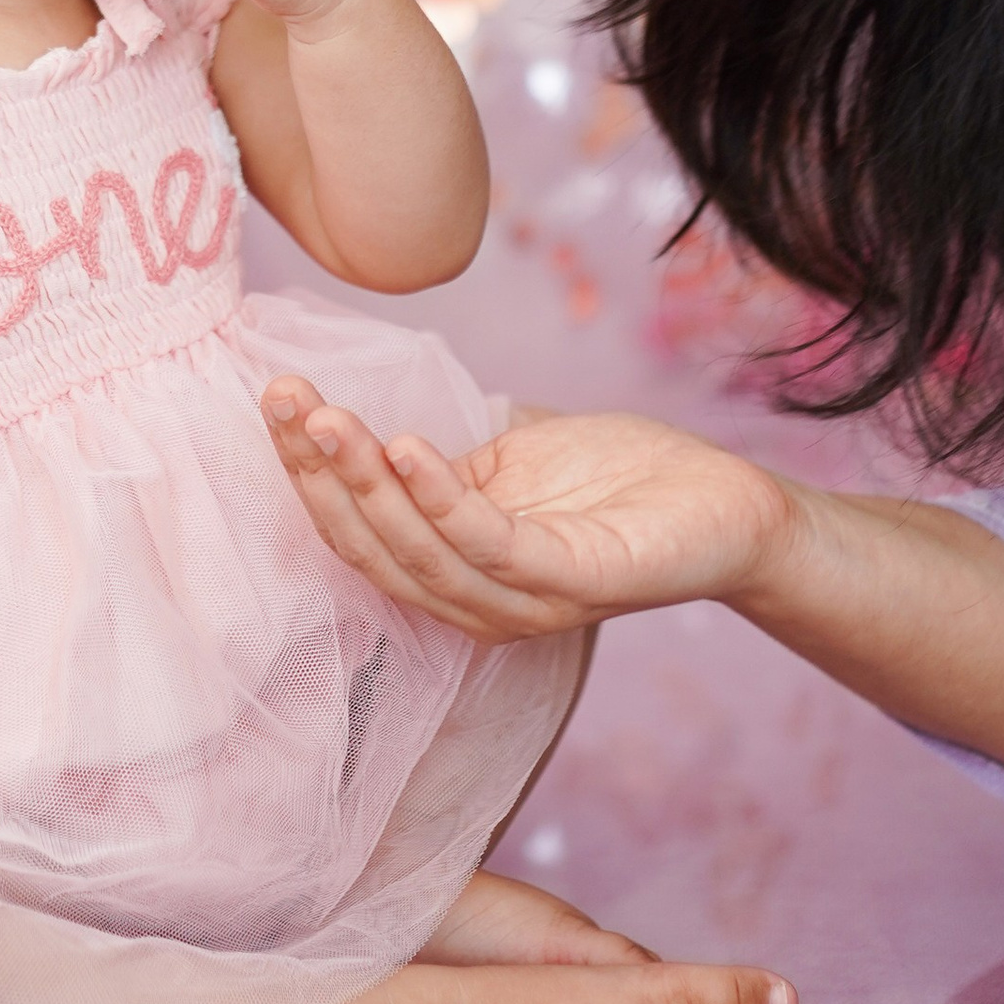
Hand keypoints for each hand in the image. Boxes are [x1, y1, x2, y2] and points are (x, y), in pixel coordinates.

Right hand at [261, 379, 791, 641]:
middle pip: (373, 549)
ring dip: (364, 485)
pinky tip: (403, 448)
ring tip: (328, 420)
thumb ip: (443, 463)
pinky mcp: (573, 585)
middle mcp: (478, 603)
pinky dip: (439, 500)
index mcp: (455, 572)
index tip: (276, 400)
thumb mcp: (511, 462)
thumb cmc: (619, 479)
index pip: (360, 531)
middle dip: (319, 475)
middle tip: (285, 401)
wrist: (727, 505)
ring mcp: (525, 602)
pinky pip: (490, 546)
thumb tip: (373, 430)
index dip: (309, 472)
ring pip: (419, 553)